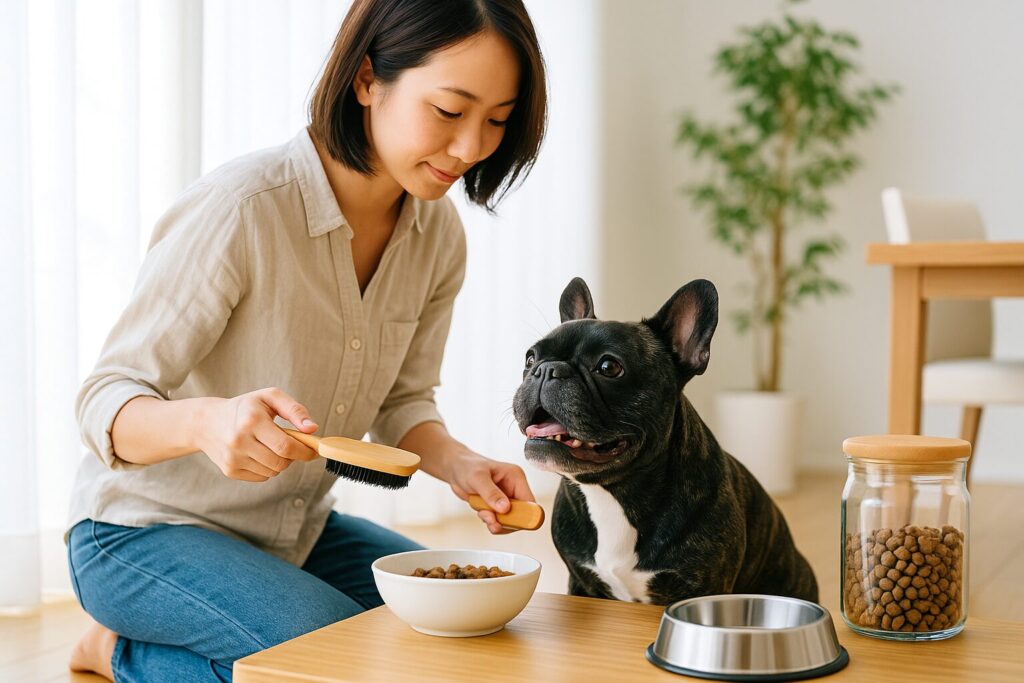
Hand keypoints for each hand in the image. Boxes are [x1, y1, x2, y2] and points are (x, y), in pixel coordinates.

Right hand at [195, 387, 318, 481]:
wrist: (207, 421)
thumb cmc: (246, 407)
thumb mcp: (270, 397)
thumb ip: (295, 410)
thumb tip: (312, 429)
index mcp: (251, 420)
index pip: (286, 446)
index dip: (304, 451)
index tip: (313, 450)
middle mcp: (239, 441)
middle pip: (281, 462)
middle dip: (293, 457)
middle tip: (292, 446)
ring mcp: (233, 458)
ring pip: (273, 472)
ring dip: (280, 462)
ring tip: (271, 446)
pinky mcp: (230, 471)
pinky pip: (262, 477)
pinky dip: (267, 468)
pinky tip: (259, 453)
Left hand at [448, 453, 535, 534]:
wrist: (454, 469)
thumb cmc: (466, 466)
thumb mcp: (477, 478)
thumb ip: (491, 493)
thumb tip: (505, 508)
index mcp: (516, 477)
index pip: (530, 502)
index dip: (525, 515)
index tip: (510, 522)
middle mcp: (514, 488)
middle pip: (521, 515)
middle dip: (505, 521)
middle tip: (491, 521)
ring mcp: (506, 498)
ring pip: (509, 521)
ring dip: (495, 522)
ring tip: (482, 514)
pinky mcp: (497, 506)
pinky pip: (499, 521)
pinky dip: (490, 521)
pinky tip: (481, 512)